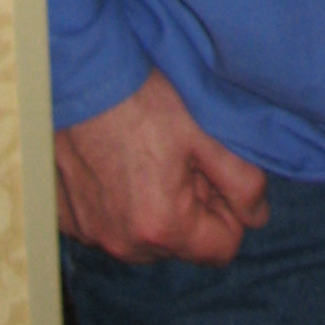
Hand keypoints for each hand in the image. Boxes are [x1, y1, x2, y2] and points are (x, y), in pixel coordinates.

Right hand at [55, 68, 269, 266]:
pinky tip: (115, 165)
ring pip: (144, 239)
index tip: (212, 174)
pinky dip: (118, 205)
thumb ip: (243, 182)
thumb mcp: (206, 135)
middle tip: (179, 161)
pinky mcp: (67, 219)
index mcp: (162, 227)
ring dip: (154, 211)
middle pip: (181, 246)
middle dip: (190, 211)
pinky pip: (108, 226)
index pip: (221, 249)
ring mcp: (90, 233)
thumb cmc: (142, 100)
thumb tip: (257, 216)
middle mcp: (122, 243)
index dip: (228, 212)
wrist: (78, 75)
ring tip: (146, 160)